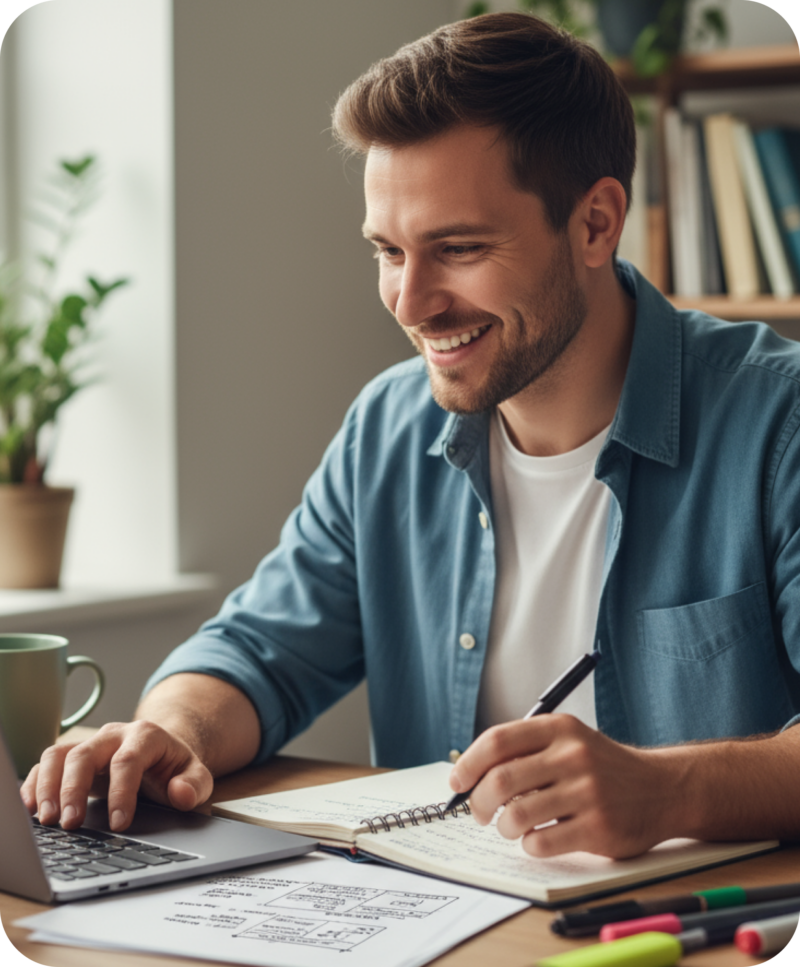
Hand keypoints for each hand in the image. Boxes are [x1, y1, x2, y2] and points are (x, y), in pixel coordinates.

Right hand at [19, 720, 213, 831]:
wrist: (162, 755)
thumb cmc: (176, 769)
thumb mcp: (196, 776)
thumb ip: (195, 785)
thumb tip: (181, 793)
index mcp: (146, 736)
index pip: (128, 761)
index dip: (121, 792)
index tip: (119, 824)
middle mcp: (113, 736)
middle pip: (85, 754)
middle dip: (74, 789)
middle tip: (70, 824)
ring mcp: (90, 744)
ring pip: (59, 754)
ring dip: (48, 786)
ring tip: (47, 820)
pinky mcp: (73, 757)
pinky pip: (46, 763)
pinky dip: (34, 783)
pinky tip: (31, 808)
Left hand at [449, 714, 673, 858]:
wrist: (661, 788)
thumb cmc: (601, 767)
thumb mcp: (568, 741)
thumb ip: (526, 750)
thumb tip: (469, 774)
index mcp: (559, 729)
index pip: (498, 740)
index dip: (468, 763)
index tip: (457, 781)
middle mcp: (573, 756)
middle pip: (501, 779)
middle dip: (479, 802)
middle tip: (479, 813)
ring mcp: (587, 792)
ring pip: (517, 814)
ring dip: (504, 826)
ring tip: (511, 827)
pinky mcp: (598, 828)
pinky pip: (542, 843)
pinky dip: (529, 845)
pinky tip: (538, 839)